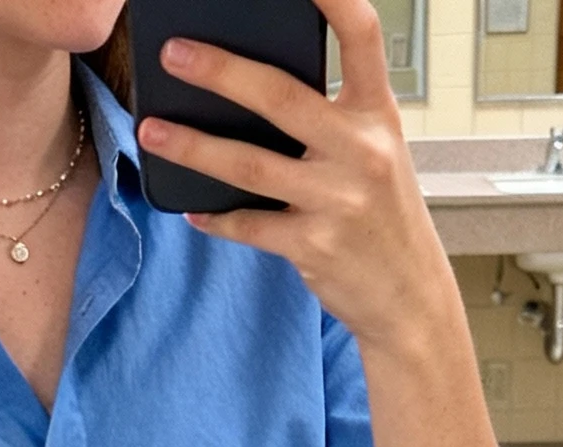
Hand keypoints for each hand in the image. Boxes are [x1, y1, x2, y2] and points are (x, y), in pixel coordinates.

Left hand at [136, 0, 440, 349]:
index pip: (361, 35)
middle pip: (280, 97)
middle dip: (221, 71)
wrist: (410, 296)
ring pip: (250, 165)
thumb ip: (331, 117)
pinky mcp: (314, 247)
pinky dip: (216, 218)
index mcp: (379, 113)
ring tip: (152, 130)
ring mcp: (337, 200)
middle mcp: (362, 150)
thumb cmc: (382, 213)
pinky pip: (250, 225)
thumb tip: (252, 85)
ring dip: (193, 147)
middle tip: (173, 52)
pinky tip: (192, 208)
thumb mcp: (376, 152)